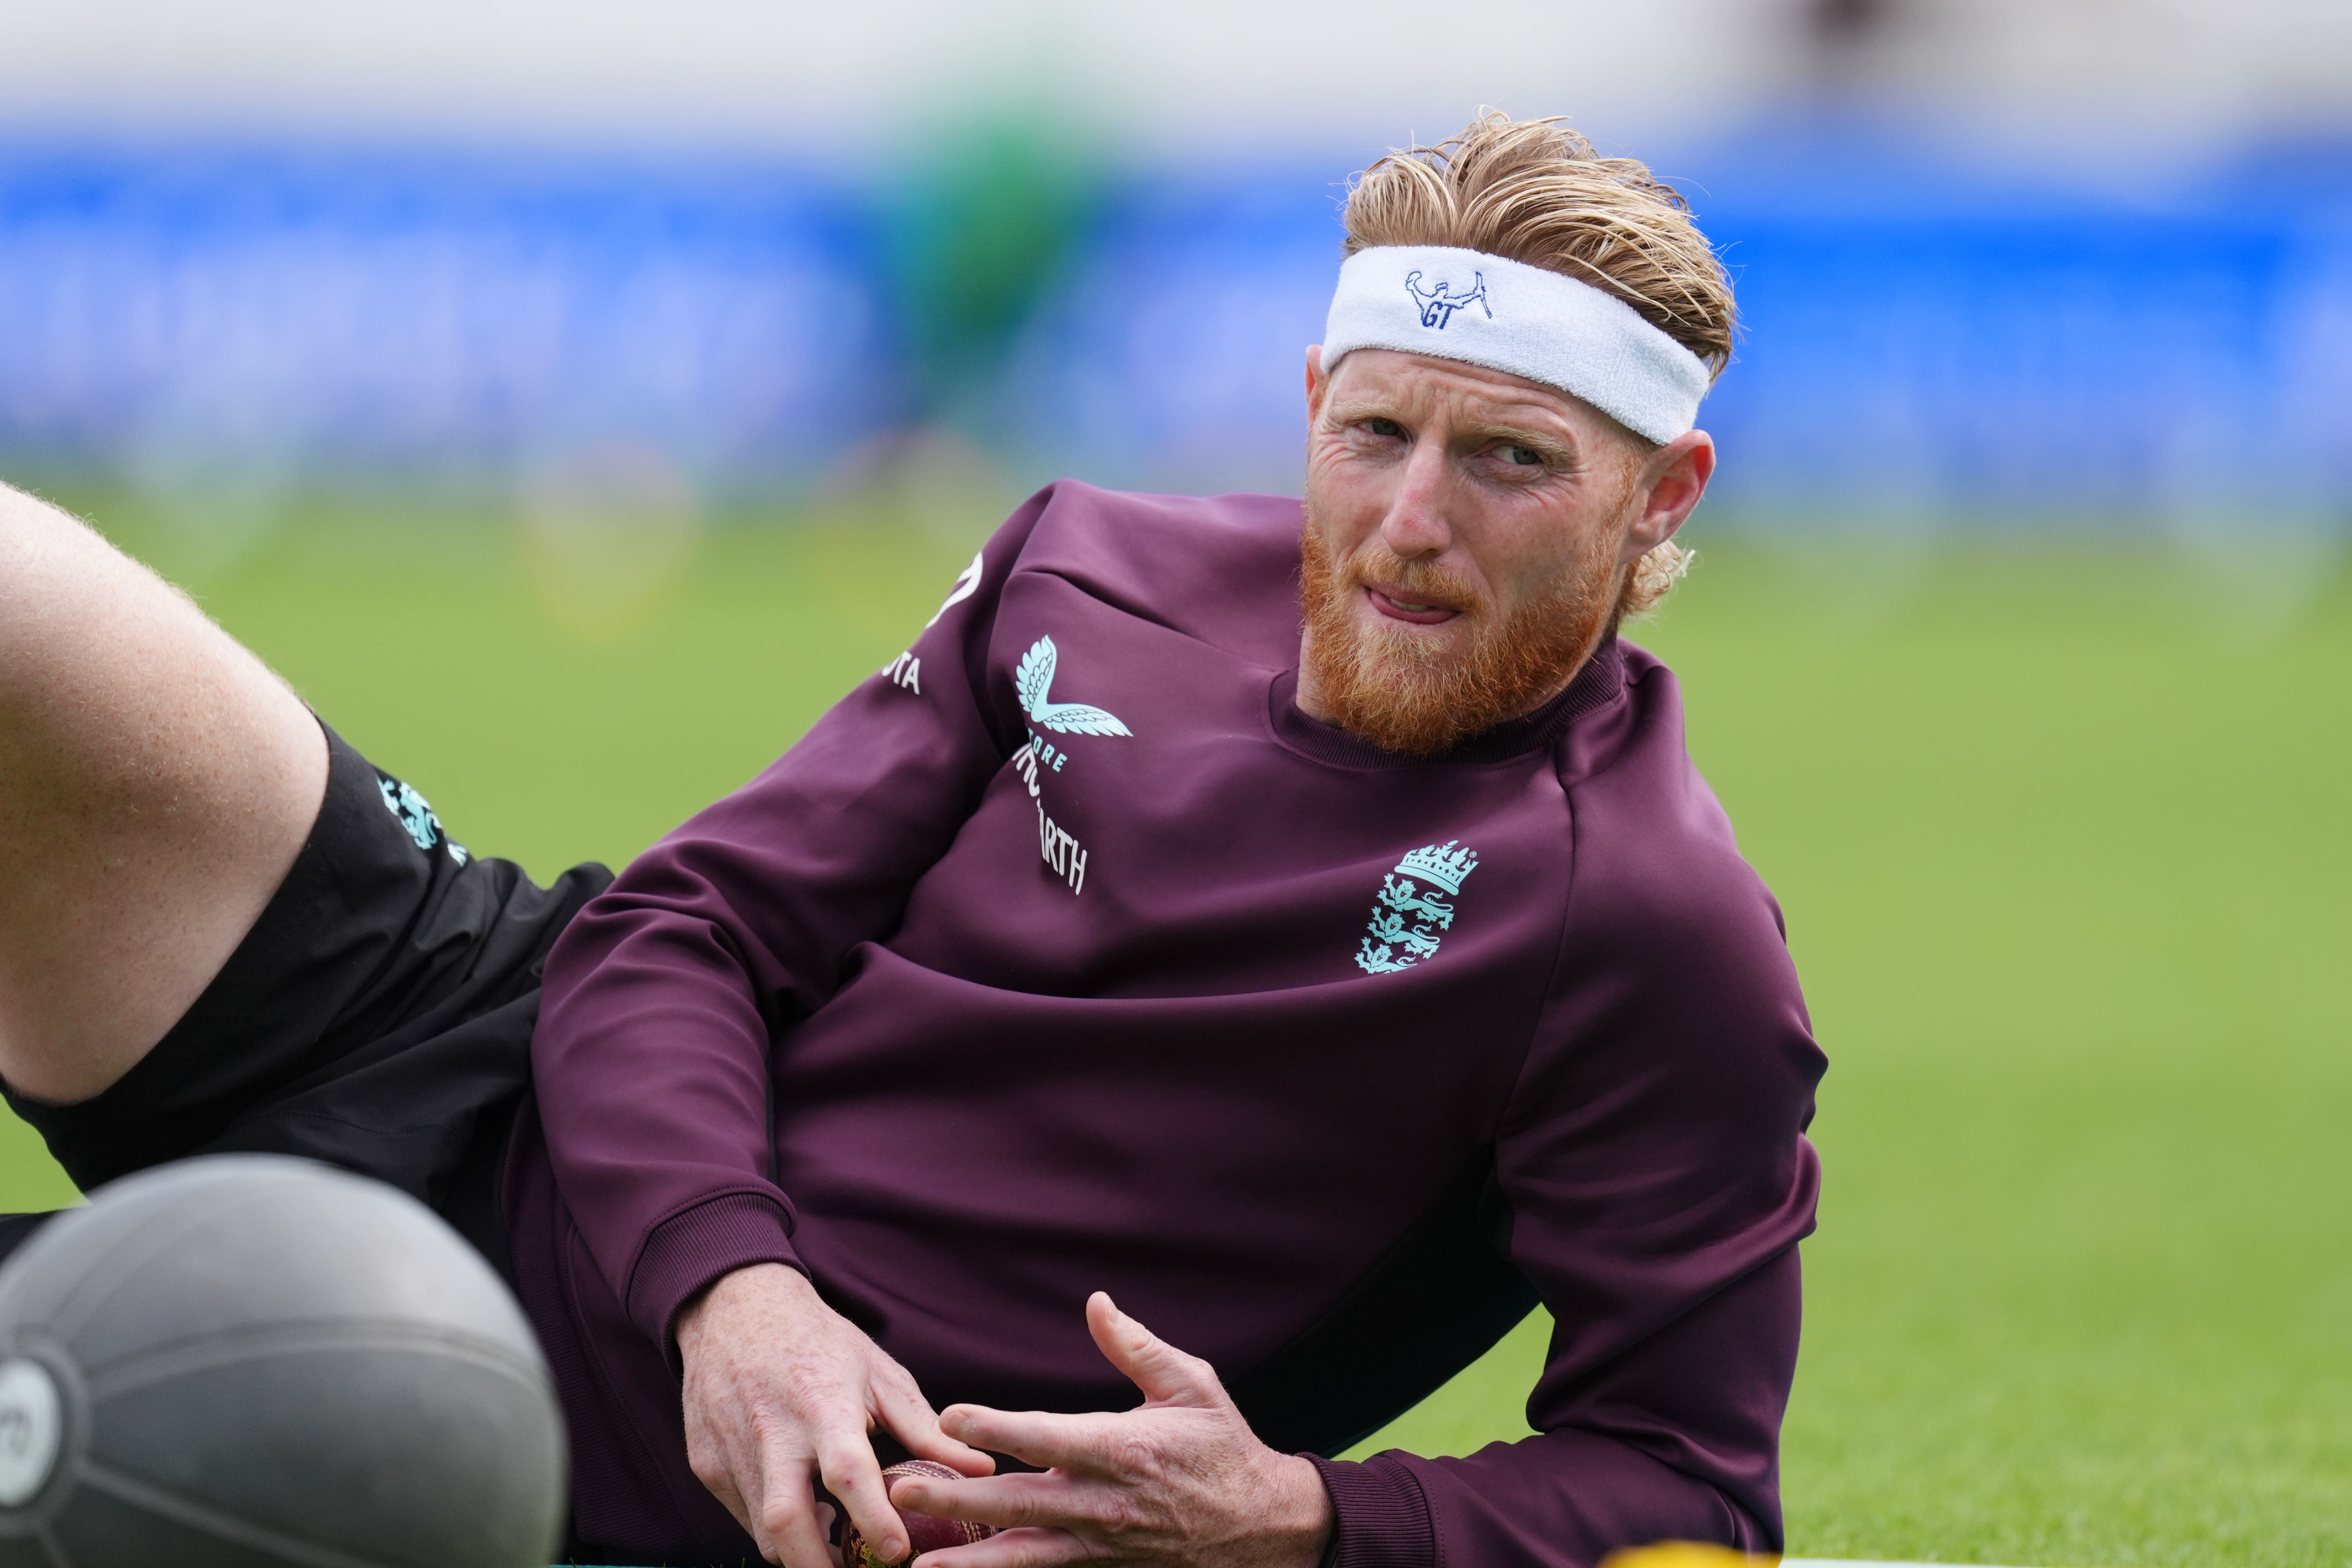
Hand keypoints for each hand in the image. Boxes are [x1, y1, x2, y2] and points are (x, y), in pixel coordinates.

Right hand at [675, 1263, 994, 1567]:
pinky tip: (803, 1518)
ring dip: (799, 1553)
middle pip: (786, 1520)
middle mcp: (770, 1430)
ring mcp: (730, 1450)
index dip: (873, 1518)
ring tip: (834, 1551)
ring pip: (761, 1530)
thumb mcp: (878, 1374)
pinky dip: (774, 1529)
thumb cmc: (819, 1342)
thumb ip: (925, 1430)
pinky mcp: (705, 1464)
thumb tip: (981, 1471)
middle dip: (818, 1565)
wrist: (733, 1309)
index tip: (898, 1553)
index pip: (846, 1472)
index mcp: (821, 1402)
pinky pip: (742, 1514)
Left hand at [887, 1292, 1334, 1567]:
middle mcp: (1104, 1504)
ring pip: (1023, 1556)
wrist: (1262, 1527)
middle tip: (901, 1489)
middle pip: (1018, 1503)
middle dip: (957, 1497)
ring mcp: (1100, 1546)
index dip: (997, 1428)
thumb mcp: (1192, 1384)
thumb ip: (1137, 1346)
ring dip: (968, 1561)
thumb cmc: (1222, 1445)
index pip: (1047, 1438)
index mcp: (1122, 1450)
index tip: (950, 1416)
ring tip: (917, 1565)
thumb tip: (1096, 1302)